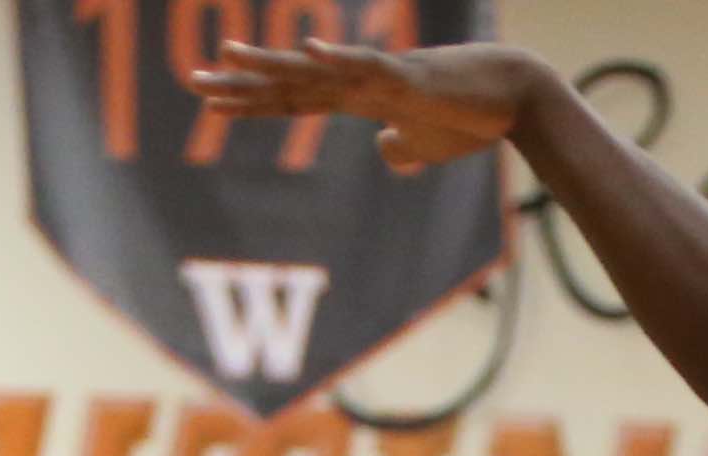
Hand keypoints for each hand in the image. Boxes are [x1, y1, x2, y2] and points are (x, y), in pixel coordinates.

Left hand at [188, 31, 543, 168]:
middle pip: (291, 82)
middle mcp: (360, 82)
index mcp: (359, 99)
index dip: (251, 102)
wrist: (514, 99)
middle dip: (241, 83)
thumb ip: (402, 148)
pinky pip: (367, 66)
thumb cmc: (474, 120)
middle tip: (192, 79)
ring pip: (317, 69)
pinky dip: (337, 58)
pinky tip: (308, 51)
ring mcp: (381, 76)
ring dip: (272, 62)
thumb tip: (386, 151)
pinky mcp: (409, 77)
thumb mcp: (427, 146)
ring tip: (228, 52)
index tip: (211, 103)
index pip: (294, 100)